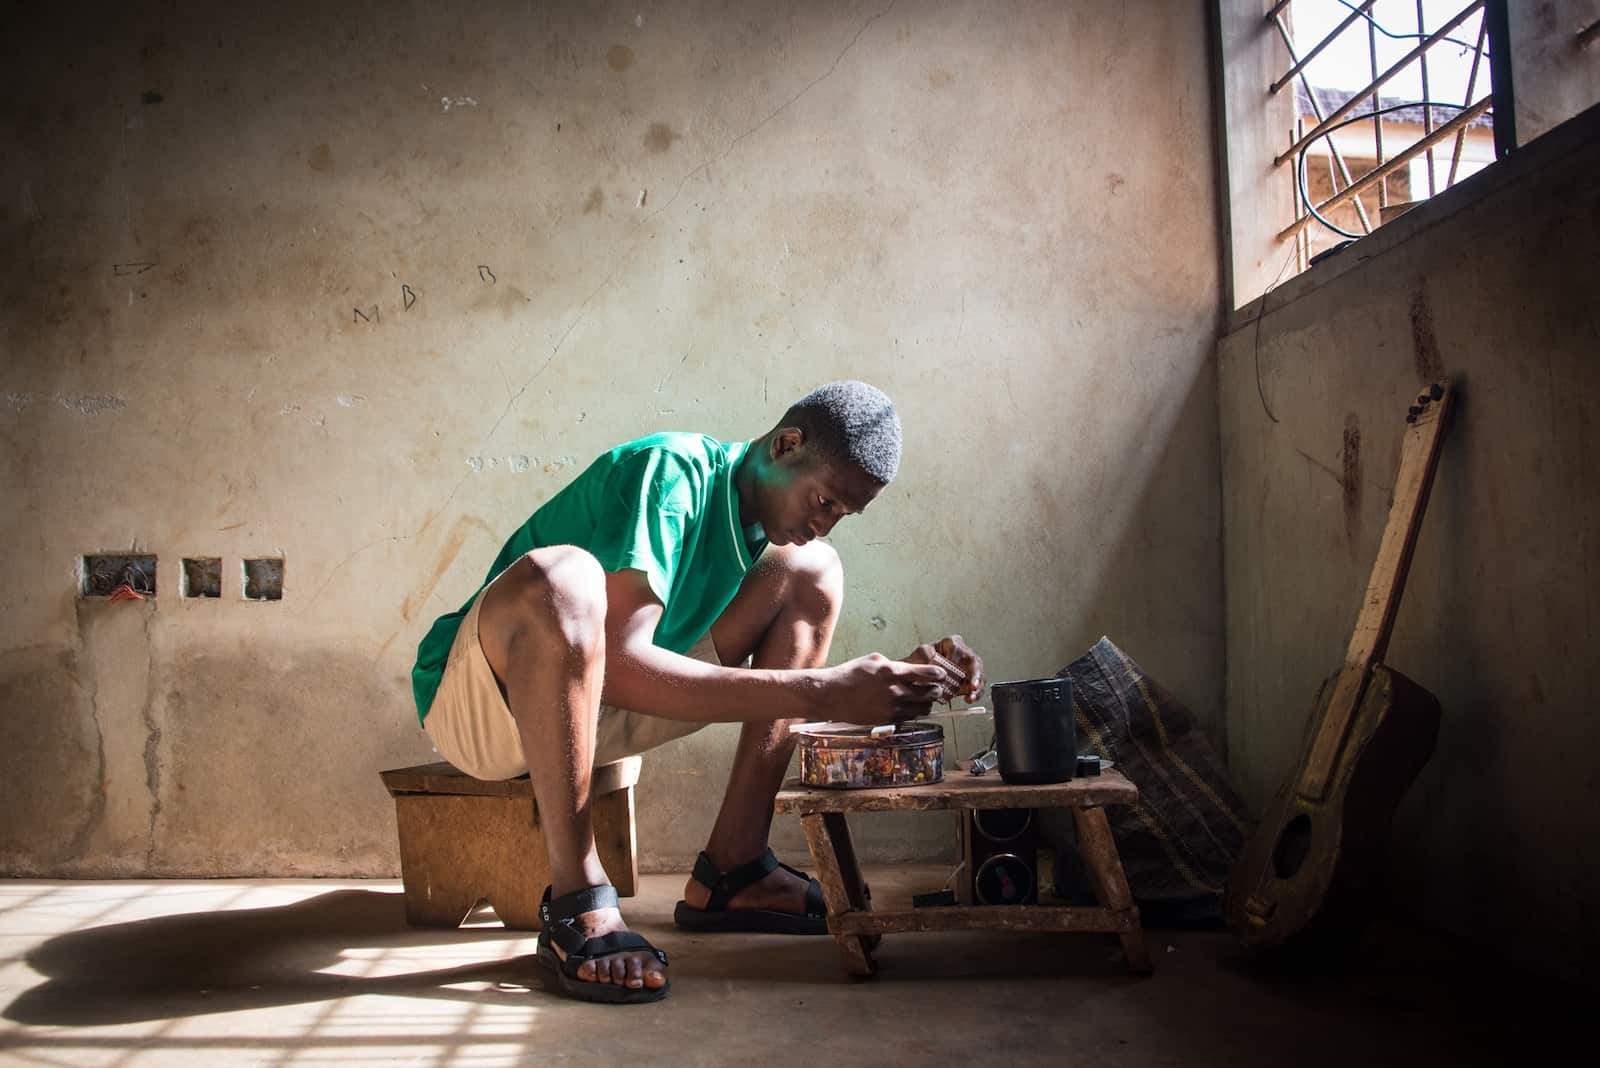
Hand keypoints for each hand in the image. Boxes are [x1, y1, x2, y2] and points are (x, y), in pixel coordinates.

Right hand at [821, 652, 956, 725]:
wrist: (831, 695)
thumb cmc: (850, 674)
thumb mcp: (874, 660)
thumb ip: (895, 664)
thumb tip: (911, 669)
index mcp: (892, 671)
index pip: (927, 674)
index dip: (939, 675)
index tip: (942, 675)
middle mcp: (895, 691)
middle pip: (930, 694)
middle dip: (935, 690)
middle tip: (934, 688)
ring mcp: (891, 708)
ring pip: (923, 709)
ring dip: (926, 704)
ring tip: (922, 699)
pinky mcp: (887, 720)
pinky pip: (909, 718)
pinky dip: (912, 712)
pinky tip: (906, 706)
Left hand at [904, 635, 985, 704]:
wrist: (917, 680)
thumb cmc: (919, 666)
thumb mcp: (917, 657)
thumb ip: (923, 655)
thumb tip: (930, 658)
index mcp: (949, 644)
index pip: (956, 646)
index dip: (956, 656)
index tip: (951, 667)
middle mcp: (961, 654)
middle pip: (973, 660)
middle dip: (974, 674)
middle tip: (972, 685)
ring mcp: (967, 668)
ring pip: (978, 674)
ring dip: (977, 687)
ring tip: (970, 696)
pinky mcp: (969, 681)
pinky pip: (977, 686)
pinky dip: (975, 694)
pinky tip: (969, 699)